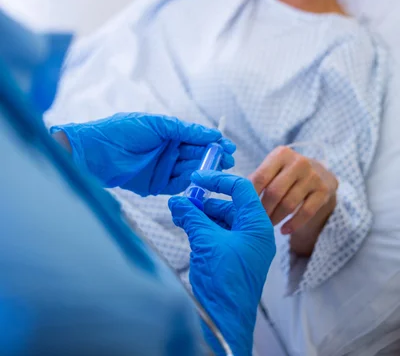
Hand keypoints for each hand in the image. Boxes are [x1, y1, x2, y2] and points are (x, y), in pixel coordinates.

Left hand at [50, 113, 234, 195]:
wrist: (96, 152)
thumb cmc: (123, 131)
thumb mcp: (157, 124)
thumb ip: (185, 130)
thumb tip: (211, 134)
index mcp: (169, 132)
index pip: (197, 138)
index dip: (213, 142)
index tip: (229, 147)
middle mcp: (168, 150)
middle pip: (196, 155)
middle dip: (213, 158)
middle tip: (228, 162)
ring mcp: (162, 168)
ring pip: (189, 170)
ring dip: (203, 170)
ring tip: (217, 171)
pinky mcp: (155, 185)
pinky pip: (176, 184)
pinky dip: (188, 183)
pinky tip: (198, 180)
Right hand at [169, 171, 275, 355]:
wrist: (223, 320)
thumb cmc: (224, 281)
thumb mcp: (206, 241)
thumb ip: (192, 216)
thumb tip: (178, 201)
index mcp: (257, 226)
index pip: (241, 189)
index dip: (218, 180)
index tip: (197, 178)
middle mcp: (253, 234)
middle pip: (229, 205)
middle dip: (205, 200)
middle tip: (184, 198)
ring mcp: (242, 247)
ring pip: (221, 220)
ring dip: (200, 214)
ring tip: (179, 212)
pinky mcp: (230, 258)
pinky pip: (216, 234)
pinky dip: (200, 227)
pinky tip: (184, 224)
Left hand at [249, 146, 337, 234]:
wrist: (319, 172)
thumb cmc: (286, 172)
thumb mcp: (273, 168)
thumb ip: (257, 179)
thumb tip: (235, 197)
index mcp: (281, 154)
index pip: (261, 177)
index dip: (250, 195)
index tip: (242, 209)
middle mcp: (299, 162)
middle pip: (274, 192)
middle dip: (263, 210)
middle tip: (255, 220)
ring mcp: (313, 177)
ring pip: (289, 204)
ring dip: (276, 218)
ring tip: (267, 224)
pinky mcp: (323, 191)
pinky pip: (306, 213)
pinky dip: (293, 224)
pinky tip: (284, 230)